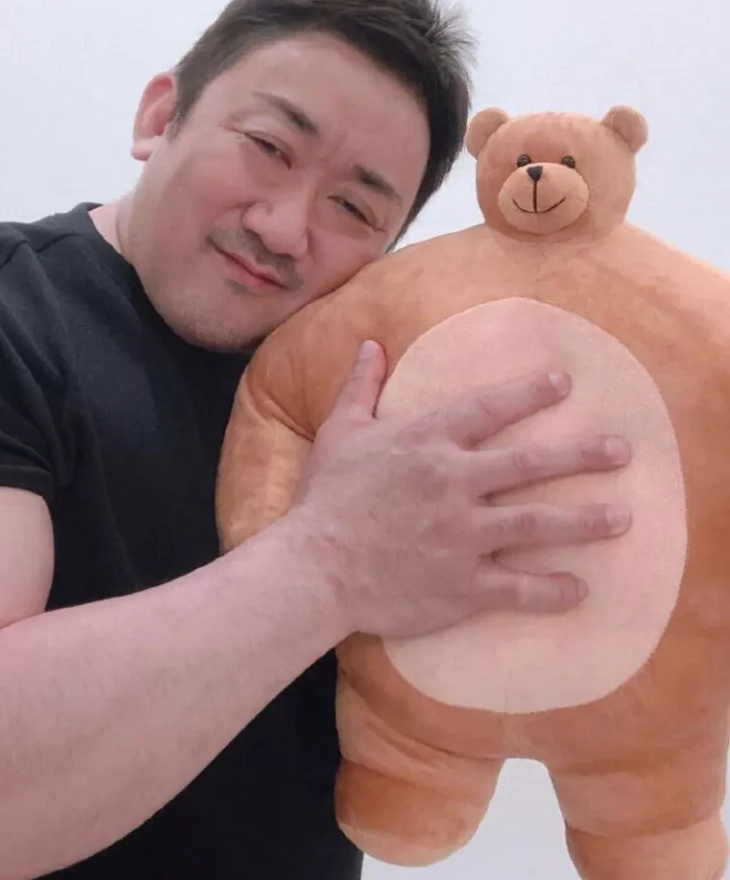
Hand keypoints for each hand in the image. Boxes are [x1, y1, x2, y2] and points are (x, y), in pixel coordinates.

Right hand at [290, 340, 631, 638]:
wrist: (314, 566)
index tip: (564, 383)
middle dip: (582, 454)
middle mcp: (453, 483)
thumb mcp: (340, 432)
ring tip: (622, 516)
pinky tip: (580, 590)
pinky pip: (518, 588)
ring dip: (585, 520)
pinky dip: (552, 591)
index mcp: (426, 442)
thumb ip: (361, 386)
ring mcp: (462, 535)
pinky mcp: (462, 583)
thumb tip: (371, 344)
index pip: (489, 408)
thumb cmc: (326, 497)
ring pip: (538, 523)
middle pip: (531, 463)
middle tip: (622, 451)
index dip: (530, 393)